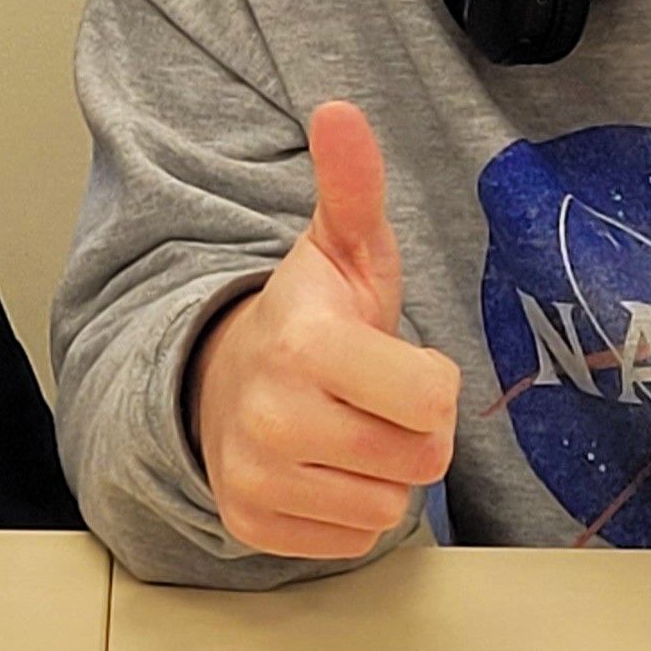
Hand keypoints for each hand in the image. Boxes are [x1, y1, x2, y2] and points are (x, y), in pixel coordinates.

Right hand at [187, 101, 460, 557]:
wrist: (217, 380)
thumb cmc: (307, 319)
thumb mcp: (340, 251)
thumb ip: (353, 187)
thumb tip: (340, 109)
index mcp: (307, 345)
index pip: (433, 398)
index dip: (428, 380)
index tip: (393, 360)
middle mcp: (274, 417)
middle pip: (420, 459)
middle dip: (410, 431)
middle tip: (371, 399)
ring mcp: (257, 476)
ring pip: (389, 506)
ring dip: (381, 474)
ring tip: (344, 432)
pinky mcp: (251, 524)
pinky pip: (353, 541)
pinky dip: (348, 511)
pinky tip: (320, 469)